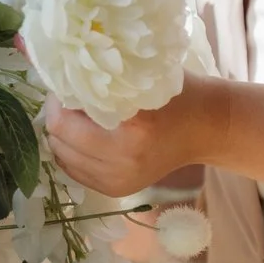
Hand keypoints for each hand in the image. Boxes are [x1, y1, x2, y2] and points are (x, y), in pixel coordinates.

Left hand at [45, 82, 220, 197]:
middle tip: (68, 96)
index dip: (58, 98)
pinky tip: (85, 135)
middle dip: (58, 115)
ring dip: (63, 135)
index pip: (65, 120)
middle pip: (59, 139)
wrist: (205, 129)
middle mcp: (123, 161)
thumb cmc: (176, 94)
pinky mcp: (117, 191)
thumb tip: (59, 72)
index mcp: (133, 128)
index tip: (66, 81)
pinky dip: (72, 152)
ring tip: (77, 116)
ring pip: (62, 157)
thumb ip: (102, 79)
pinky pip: (74, 171)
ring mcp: (119, 181)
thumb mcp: (141, 78)